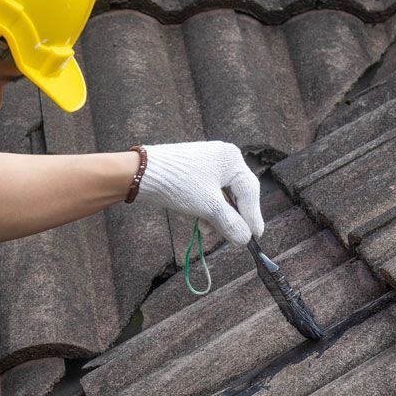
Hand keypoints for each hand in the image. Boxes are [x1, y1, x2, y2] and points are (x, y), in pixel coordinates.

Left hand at [134, 141, 264, 245]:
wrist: (140, 174)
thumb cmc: (178, 184)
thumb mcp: (208, 207)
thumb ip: (230, 223)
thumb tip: (245, 239)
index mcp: (232, 159)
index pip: (250, 191)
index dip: (253, 216)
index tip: (256, 237)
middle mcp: (223, 157)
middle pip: (237, 193)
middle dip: (233, 217)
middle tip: (236, 237)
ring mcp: (208, 162)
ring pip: (222, 195)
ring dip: (218, 216)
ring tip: (209, 231)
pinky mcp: (194, 171)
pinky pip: (209, 192)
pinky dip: (208, 208)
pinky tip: (201, 222)